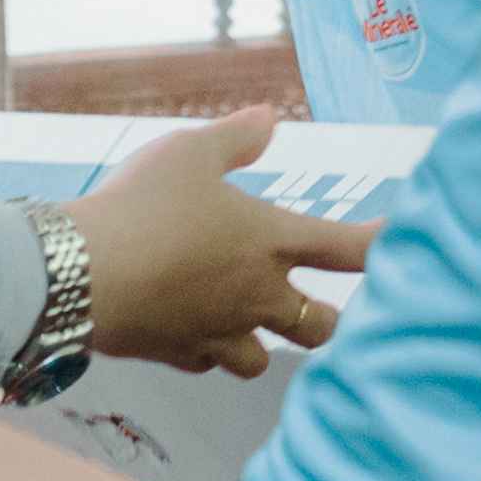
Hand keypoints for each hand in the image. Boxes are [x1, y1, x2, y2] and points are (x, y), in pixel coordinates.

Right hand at [71, 110, 375, 378]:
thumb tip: (270, 118)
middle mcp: (257, 296)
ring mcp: (220, 332)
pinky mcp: (180, 354)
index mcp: (270, 242)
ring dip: (265, 344)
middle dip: (328, 319)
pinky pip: (208, 362)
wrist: (81, 275)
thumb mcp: (188, 152)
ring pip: (264, 359)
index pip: (349, 249)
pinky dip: (208, 350)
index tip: (399, 243)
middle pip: (322, 326)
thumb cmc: (140, 207)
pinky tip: (194, 333)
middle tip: (321, 307)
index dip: (382, 246)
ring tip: (251, 325)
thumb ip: (236, 136)